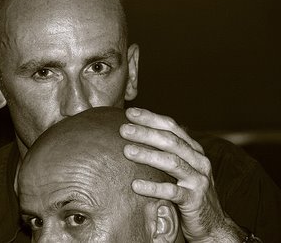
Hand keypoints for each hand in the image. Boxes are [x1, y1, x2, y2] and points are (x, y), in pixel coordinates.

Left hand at [120, 107, 244, 241]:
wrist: (212, 224)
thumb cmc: (187, 193)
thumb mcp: (179, 170)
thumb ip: (164, 154)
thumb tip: (134, 137)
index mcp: (193, 150)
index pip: (172, 127)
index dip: (151, 118)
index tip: (129, 113)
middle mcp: (199, 161)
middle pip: (171, 141)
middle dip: (146, 133)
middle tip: (123, 129)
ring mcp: (199, 180)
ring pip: (172, 162)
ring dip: (148, 155)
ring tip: (127, 151)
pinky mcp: (195, 200)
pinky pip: (172, 192)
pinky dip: (153, 187)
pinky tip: (135, 185)